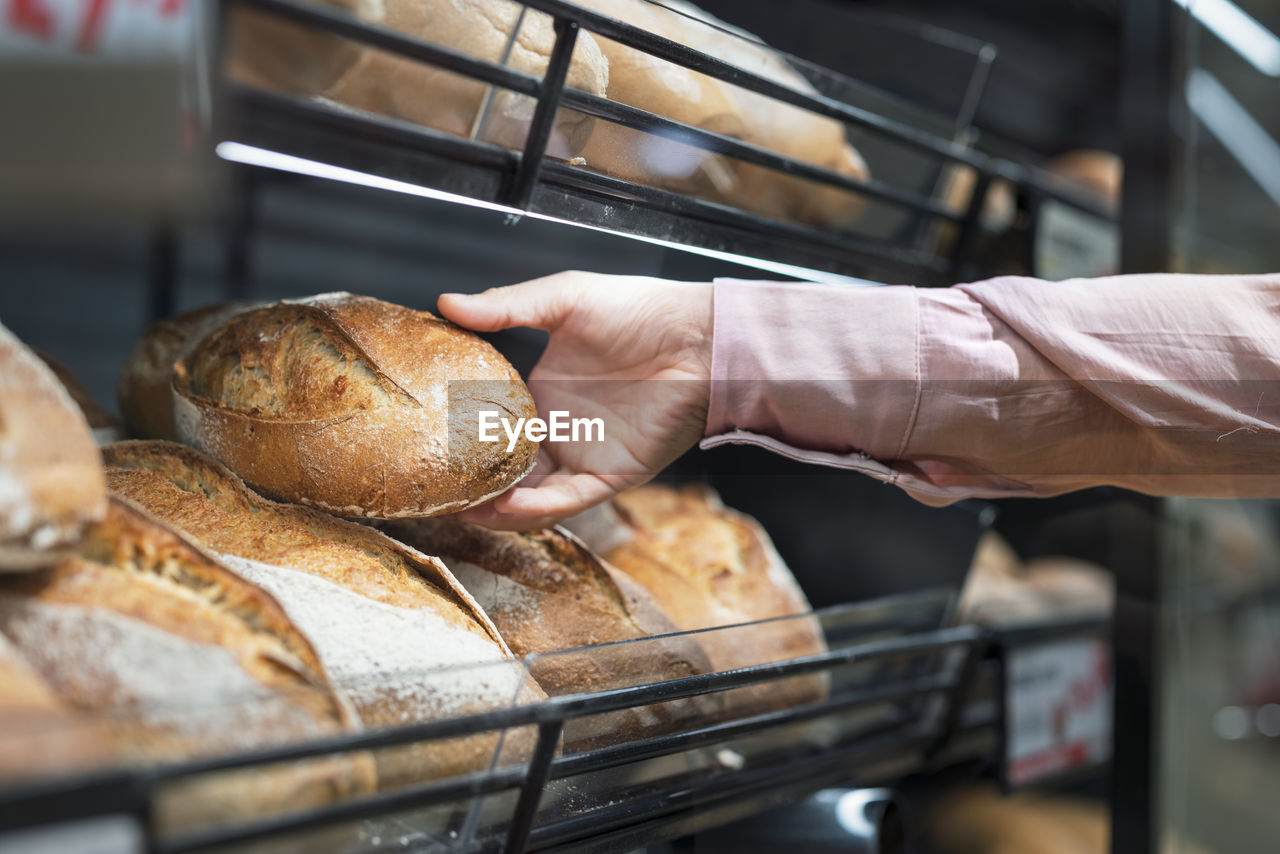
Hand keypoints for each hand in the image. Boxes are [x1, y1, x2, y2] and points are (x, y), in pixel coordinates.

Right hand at [438, 271, 711, 528]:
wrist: (698, 337)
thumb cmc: (640, 311)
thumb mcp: (564, 300)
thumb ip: (506, 307)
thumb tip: (446, 303)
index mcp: (543, 393)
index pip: (491, 424)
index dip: (459, 436)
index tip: (422, 438)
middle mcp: (560, 430)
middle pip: (505, 468)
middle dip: (470, 482)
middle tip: (429, 486)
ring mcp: (584, 455)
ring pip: (531, 494)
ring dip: (496, 505)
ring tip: (457, 507)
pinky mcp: (612, 474)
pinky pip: (567, 500)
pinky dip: (535, 508)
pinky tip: (502, 505)